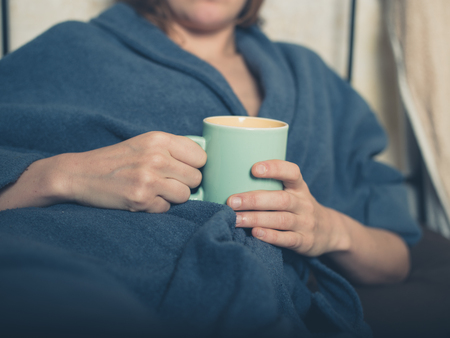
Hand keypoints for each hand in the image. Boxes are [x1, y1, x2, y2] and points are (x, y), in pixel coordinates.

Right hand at [0, 131, 205, 212]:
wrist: (80, 174)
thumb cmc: (117, 159)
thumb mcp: (144, 143)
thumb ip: (173, 149)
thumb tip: (204, 163)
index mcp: (159, 139)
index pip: (200, 157)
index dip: (193, 165)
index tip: (182, 169)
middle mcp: (156, 157)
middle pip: (196, 178)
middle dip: (183, 183)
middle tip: (165, 182)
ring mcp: (148, 179)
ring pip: (185, 195)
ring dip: (172, 197)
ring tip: (153, 190)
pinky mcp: (141, 199)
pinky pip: (166, 208)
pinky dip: (156, 206)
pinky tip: (141, 198)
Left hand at [227, 160, 345, 255]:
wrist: (330, 231)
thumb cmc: (299, 207)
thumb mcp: (293, 192)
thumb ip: (271, 186)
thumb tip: (231, 178)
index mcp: (299, 187)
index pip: (292, 172)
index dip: (274, 168)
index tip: (253, 169)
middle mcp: (303, 203)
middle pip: (280, 199)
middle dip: (254, 199)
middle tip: (232, 201)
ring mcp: (305, 223)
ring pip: (281, 219)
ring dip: (256, 219)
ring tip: (236, 219)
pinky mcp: (304, 241)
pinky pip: (288, 238)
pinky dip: (271, 236)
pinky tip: (255, 233)